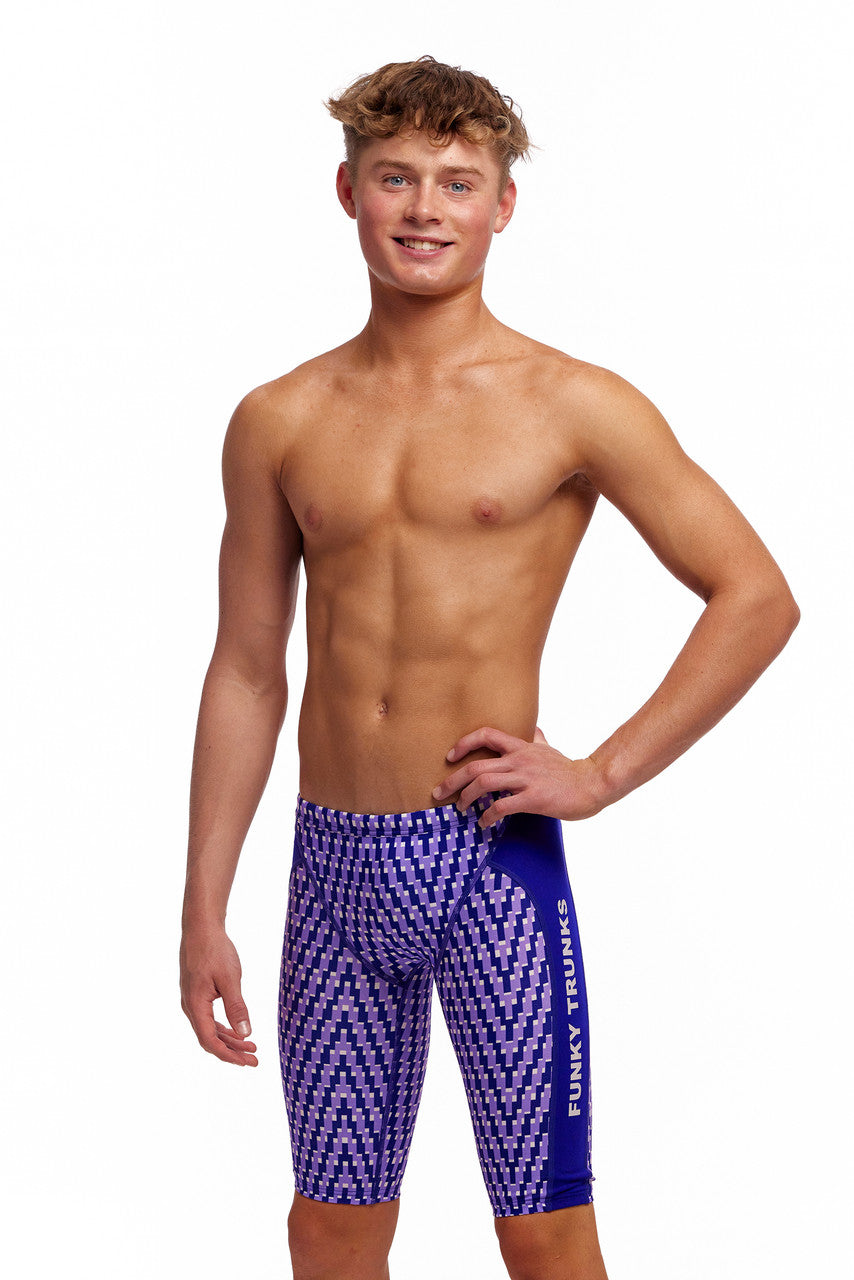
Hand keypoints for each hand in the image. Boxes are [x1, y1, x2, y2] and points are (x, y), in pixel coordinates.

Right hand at [179, 924, 257, 1065]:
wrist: (201, 928)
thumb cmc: (215, 950)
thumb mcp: (230, 979)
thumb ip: (237, 1008)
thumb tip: (245, 1034)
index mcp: (195, 1006)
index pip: (210, 1041)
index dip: (229, 1055)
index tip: (247, 1062)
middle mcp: (190, 1006)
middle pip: (209, 1039)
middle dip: (232, 1051)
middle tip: (254, 1059)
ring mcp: (192, 1000)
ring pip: (209, 1029)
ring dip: (229, 1039)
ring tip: (251, 1046)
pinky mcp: (196, 993)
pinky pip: (209, 1018)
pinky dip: (223, 1026)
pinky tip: (237, 1029)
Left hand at [432, 725, 608, 828]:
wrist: (592, 783)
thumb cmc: (568, 769)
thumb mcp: (549, 749)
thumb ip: (537, 740)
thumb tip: (534, 730)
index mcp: (521, 747)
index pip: (486, 735)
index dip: (463, 744)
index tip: (449, 756)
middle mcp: (519, 760)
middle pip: (475, 766)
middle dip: (452, 780)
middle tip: (439, 793)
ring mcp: (526, 779)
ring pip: (483, 784)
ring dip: (465, 798)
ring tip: (460, 808)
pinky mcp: (533, 799)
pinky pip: (501, 807)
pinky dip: (486, 816)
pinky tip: (483, 823)